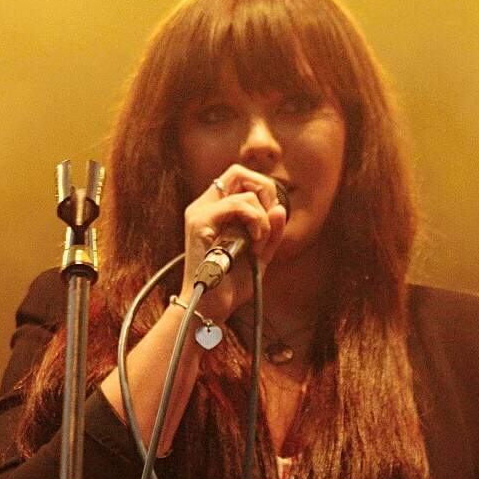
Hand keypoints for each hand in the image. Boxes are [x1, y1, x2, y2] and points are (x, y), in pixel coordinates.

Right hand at [180, 164, 287, 321]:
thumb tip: (280, 207)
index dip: (262, 189)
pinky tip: (254, 242)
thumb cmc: (232, 284)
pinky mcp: (199, 223)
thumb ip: (272, 232)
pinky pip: (235, 205)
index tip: (270, 218)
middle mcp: (204, 206)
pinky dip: (254, 221)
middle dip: (264, 191)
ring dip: (261, 218)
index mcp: (214, 210)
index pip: (240, 177)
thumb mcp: (260, 254)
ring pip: (243, 190)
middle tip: (268, 222)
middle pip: (238, 171)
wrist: (212, 306)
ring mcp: (199, 213)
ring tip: (258, 243)